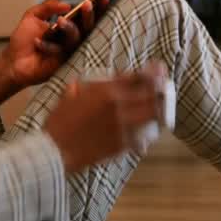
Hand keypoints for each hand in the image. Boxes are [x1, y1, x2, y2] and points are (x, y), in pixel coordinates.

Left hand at [0, 0, 106, 103]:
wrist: (12, 62)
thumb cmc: (23, 41)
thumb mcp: (32, 17)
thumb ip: (48, 7)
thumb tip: (66, 4)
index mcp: (67, 27)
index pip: (85, 16)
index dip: (96, 8)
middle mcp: (71, 38)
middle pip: (88, 27)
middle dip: (89, 15)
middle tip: (87, 5)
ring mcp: (69, 51)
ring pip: (76, 38)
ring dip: (69, 28)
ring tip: (60, 21)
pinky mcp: (64, 63)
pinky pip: (61, 51)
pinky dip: (48, 45)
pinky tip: (37, 42)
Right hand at [43, 63, 167, 172]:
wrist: (54, 150)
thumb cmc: (59, 123)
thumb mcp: (70, 95)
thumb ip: (86, 87)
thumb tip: (90, 83)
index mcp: (105, 90)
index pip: (136, 77)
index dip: (152, 73)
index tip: (160, 70)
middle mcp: (117, 105)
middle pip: (150, 94)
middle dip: (161, 89)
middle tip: (166, 89)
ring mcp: (122, 125)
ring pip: (152, 115)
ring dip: (159, 111)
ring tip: (162, 110)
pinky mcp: (122, 144)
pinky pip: (142, 137)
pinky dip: (146, 136)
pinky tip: (147, 137)